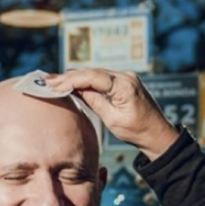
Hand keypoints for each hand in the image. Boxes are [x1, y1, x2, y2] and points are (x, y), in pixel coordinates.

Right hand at [47, 69, 179, 159]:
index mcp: (124, 86)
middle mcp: (126, 76)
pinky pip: (101, 77)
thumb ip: (94, 101)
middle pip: (92, 72)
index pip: (92, 77)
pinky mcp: (123, 81)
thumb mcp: (112, 119)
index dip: (71, 79)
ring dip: (75, 76)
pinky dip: (85, 79)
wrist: (157, 133)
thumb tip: (75, 89)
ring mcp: (126, 77)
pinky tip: (71, 81)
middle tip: (47, 80)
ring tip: (54, 80)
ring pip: (95, 73)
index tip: (53, 84)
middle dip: (69, 76)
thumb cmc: (137, 131)